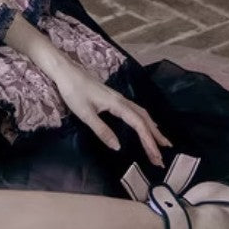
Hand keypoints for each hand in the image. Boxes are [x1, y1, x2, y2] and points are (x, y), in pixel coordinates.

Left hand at [52, 60, 170, 166]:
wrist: (66, 72)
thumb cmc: (73, 92)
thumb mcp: (85, 114)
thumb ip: (102, 130)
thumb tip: (118, 147)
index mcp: (117, 104)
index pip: (139, 124)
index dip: (149, 141)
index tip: (156, 155)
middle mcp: (122, 101)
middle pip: (145, 120)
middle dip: (155, 138)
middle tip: (161, 156)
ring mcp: (119, 98)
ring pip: (142, 114)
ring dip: (152, 129)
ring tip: (160, 143)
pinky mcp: (114, 98)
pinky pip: (136, 111)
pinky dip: (145, 121)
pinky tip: (145, 126)